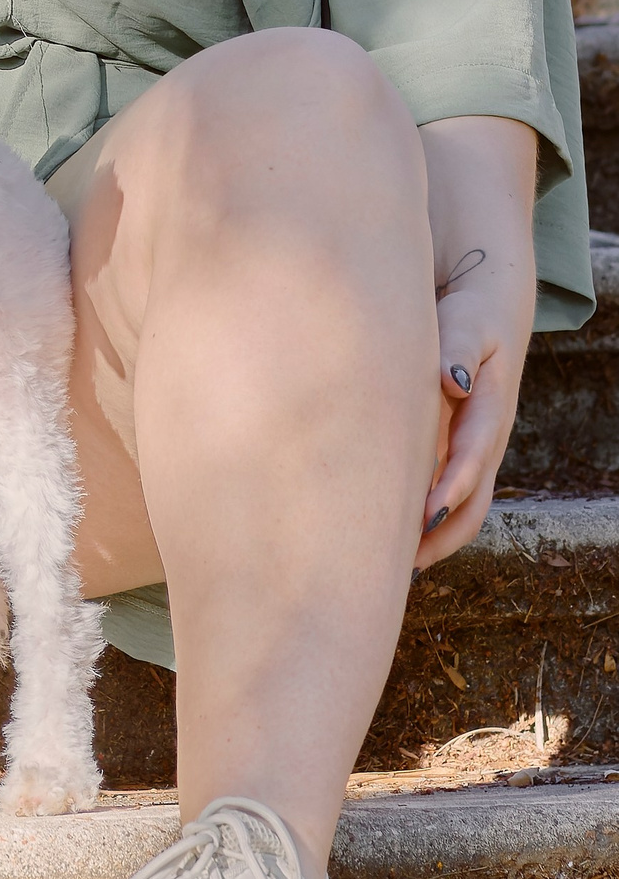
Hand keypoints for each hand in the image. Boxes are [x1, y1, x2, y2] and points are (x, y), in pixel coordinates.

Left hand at [414, 272, 527, 572]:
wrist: (487, 313)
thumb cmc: (470, 317)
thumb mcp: (468, 322)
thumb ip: (459, 347)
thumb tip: (454, 380)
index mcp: (490, 410)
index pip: (472, 459)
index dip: (451, 489)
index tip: (424, 516)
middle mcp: (486, 440)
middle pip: (474, 503)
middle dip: (442, 535)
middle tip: (402, 563)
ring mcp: (473, 450)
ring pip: (463, 508)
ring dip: (434, 537)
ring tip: (392, 565)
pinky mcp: (456, 450)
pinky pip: (445, 494)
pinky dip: (424, 518)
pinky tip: (389, 535)